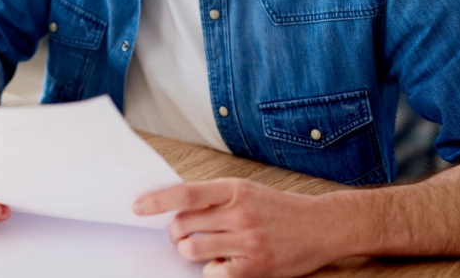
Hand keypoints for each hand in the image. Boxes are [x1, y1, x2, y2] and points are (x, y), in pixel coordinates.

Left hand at [134, 178, 343, 277]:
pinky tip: (222, 262)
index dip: (157, 201)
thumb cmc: (278, 208)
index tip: (137, 207)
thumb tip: (175, 208)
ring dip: (188, 252)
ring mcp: (247, 241)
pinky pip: (213, 273)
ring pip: (192, 250)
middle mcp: (240, 213)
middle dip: (174, 232)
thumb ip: (214, 197)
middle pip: (183, 225)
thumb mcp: (247, 190)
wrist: (321, 226)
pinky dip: (211, 270)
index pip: (186, 194)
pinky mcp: (255, 267)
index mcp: (235, 189)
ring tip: (200, 248)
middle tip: (181, 234)